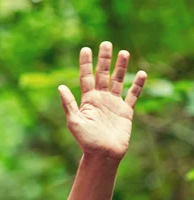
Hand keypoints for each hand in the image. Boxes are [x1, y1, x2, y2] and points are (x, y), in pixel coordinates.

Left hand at [58, 41, 146, 159]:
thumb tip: (60, 86)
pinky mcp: (126, 111)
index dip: (85, 63)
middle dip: (104, 59)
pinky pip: (133, 95)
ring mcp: (114, 104)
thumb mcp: (74, 122)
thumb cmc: (86, 141)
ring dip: (121, 67)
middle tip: (106, 43)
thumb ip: (68, 104)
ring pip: (118, 81)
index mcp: (87, 100)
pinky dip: (137, 85)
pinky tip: (141, 73)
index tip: (85, 48)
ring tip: (124, 52)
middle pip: (103, 74)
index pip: (86, 77)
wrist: (103, 154)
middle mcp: (100, 99)